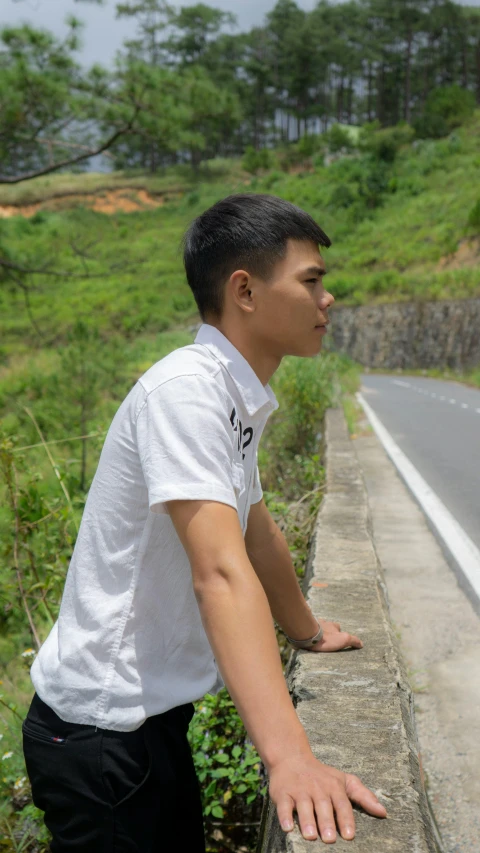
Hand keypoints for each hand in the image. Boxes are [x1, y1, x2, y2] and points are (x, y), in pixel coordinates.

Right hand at [268, 753, 386, 842]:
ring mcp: (299, 790)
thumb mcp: (343, 781)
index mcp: (333, 787)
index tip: (349, 835)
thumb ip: (363, 796)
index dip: (345, 819)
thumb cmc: (321, 775)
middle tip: (330, 838)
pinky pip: (283, 805)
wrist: (291, 758)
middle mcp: (317, 788)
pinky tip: (287, 827)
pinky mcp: (282, 793)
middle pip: (323, 806)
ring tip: (311, 836)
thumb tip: (384, 813)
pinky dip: (284, 816)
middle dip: (326, 822)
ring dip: (307, 820)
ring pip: (304, 806)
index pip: (342, 803)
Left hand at [310, 618, 362, 651]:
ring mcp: (313, 624)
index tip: (337, 638)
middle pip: (326, 626)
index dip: (338, 632)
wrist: (308, 634)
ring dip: (316, 631)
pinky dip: (307, 632)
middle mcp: (323, 622)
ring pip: (316, 626)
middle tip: (325, 639)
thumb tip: (361, 644)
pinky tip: (305, 638)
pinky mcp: (304, 628)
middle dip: (326, 631)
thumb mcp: (344, 640)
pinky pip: (306, 629)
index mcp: (333, 625)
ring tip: (314, 639)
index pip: (338, 627)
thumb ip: (353, 640)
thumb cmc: (327, 638)